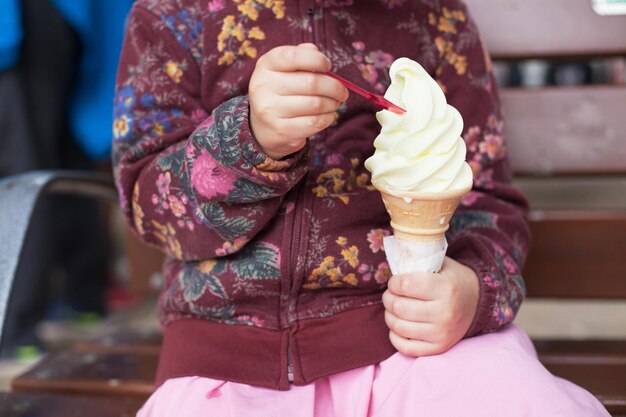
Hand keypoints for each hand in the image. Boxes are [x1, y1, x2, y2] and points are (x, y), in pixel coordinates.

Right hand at [248, 43, 347, 159]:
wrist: (262, 128)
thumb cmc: (280, 92)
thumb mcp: (283, 69)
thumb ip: (299, 56)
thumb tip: (315, 51)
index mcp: (265, 66)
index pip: (292, 56)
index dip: (316, 59)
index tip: (327, 66)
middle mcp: (264, 87)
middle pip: (311, 83)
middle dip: (334, 87)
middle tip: (342, 91)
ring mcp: (271, 111)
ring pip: (316, 104)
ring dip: (332, 103)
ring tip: (335, 102)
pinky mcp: (282, 131)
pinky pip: (315, 122)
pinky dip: (328, 118)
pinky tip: (328, 115)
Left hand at [382, 257, 479, 356]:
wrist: (476, 303)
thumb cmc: (452, 280)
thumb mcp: (440, 264)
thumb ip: (418, 262)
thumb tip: (392, 266)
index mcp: (446, 288)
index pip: (405, 285)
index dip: (394, 282)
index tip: (396, 282)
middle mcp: (445, 313)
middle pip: (398, 307)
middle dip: (388, 298)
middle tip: (391, 294)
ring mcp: (442, 333)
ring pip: (398, 326)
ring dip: (389, 315)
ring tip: (394, 308)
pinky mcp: (438, 348)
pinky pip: (405, 347)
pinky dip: (395, 336)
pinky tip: (398, 325)